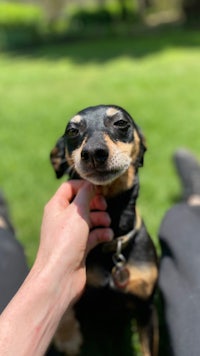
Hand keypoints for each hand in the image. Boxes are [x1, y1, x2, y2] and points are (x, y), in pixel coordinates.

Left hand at [35, 180, 112, 304]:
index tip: (99, 189)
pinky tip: (108, 236)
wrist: (60, 276)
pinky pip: (93, 235)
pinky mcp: (79, 247)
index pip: (70, 187)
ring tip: (107, 223)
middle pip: (82, 203)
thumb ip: (85, 195)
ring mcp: (71, 234)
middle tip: (104, 207)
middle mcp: (62, 219)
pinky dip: (101, 233)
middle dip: (96, 204)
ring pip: (89, 219)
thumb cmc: (65, 241)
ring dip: (101, 219)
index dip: (85, 186)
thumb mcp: (76, 212)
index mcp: (56, 206)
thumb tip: (91, 184)